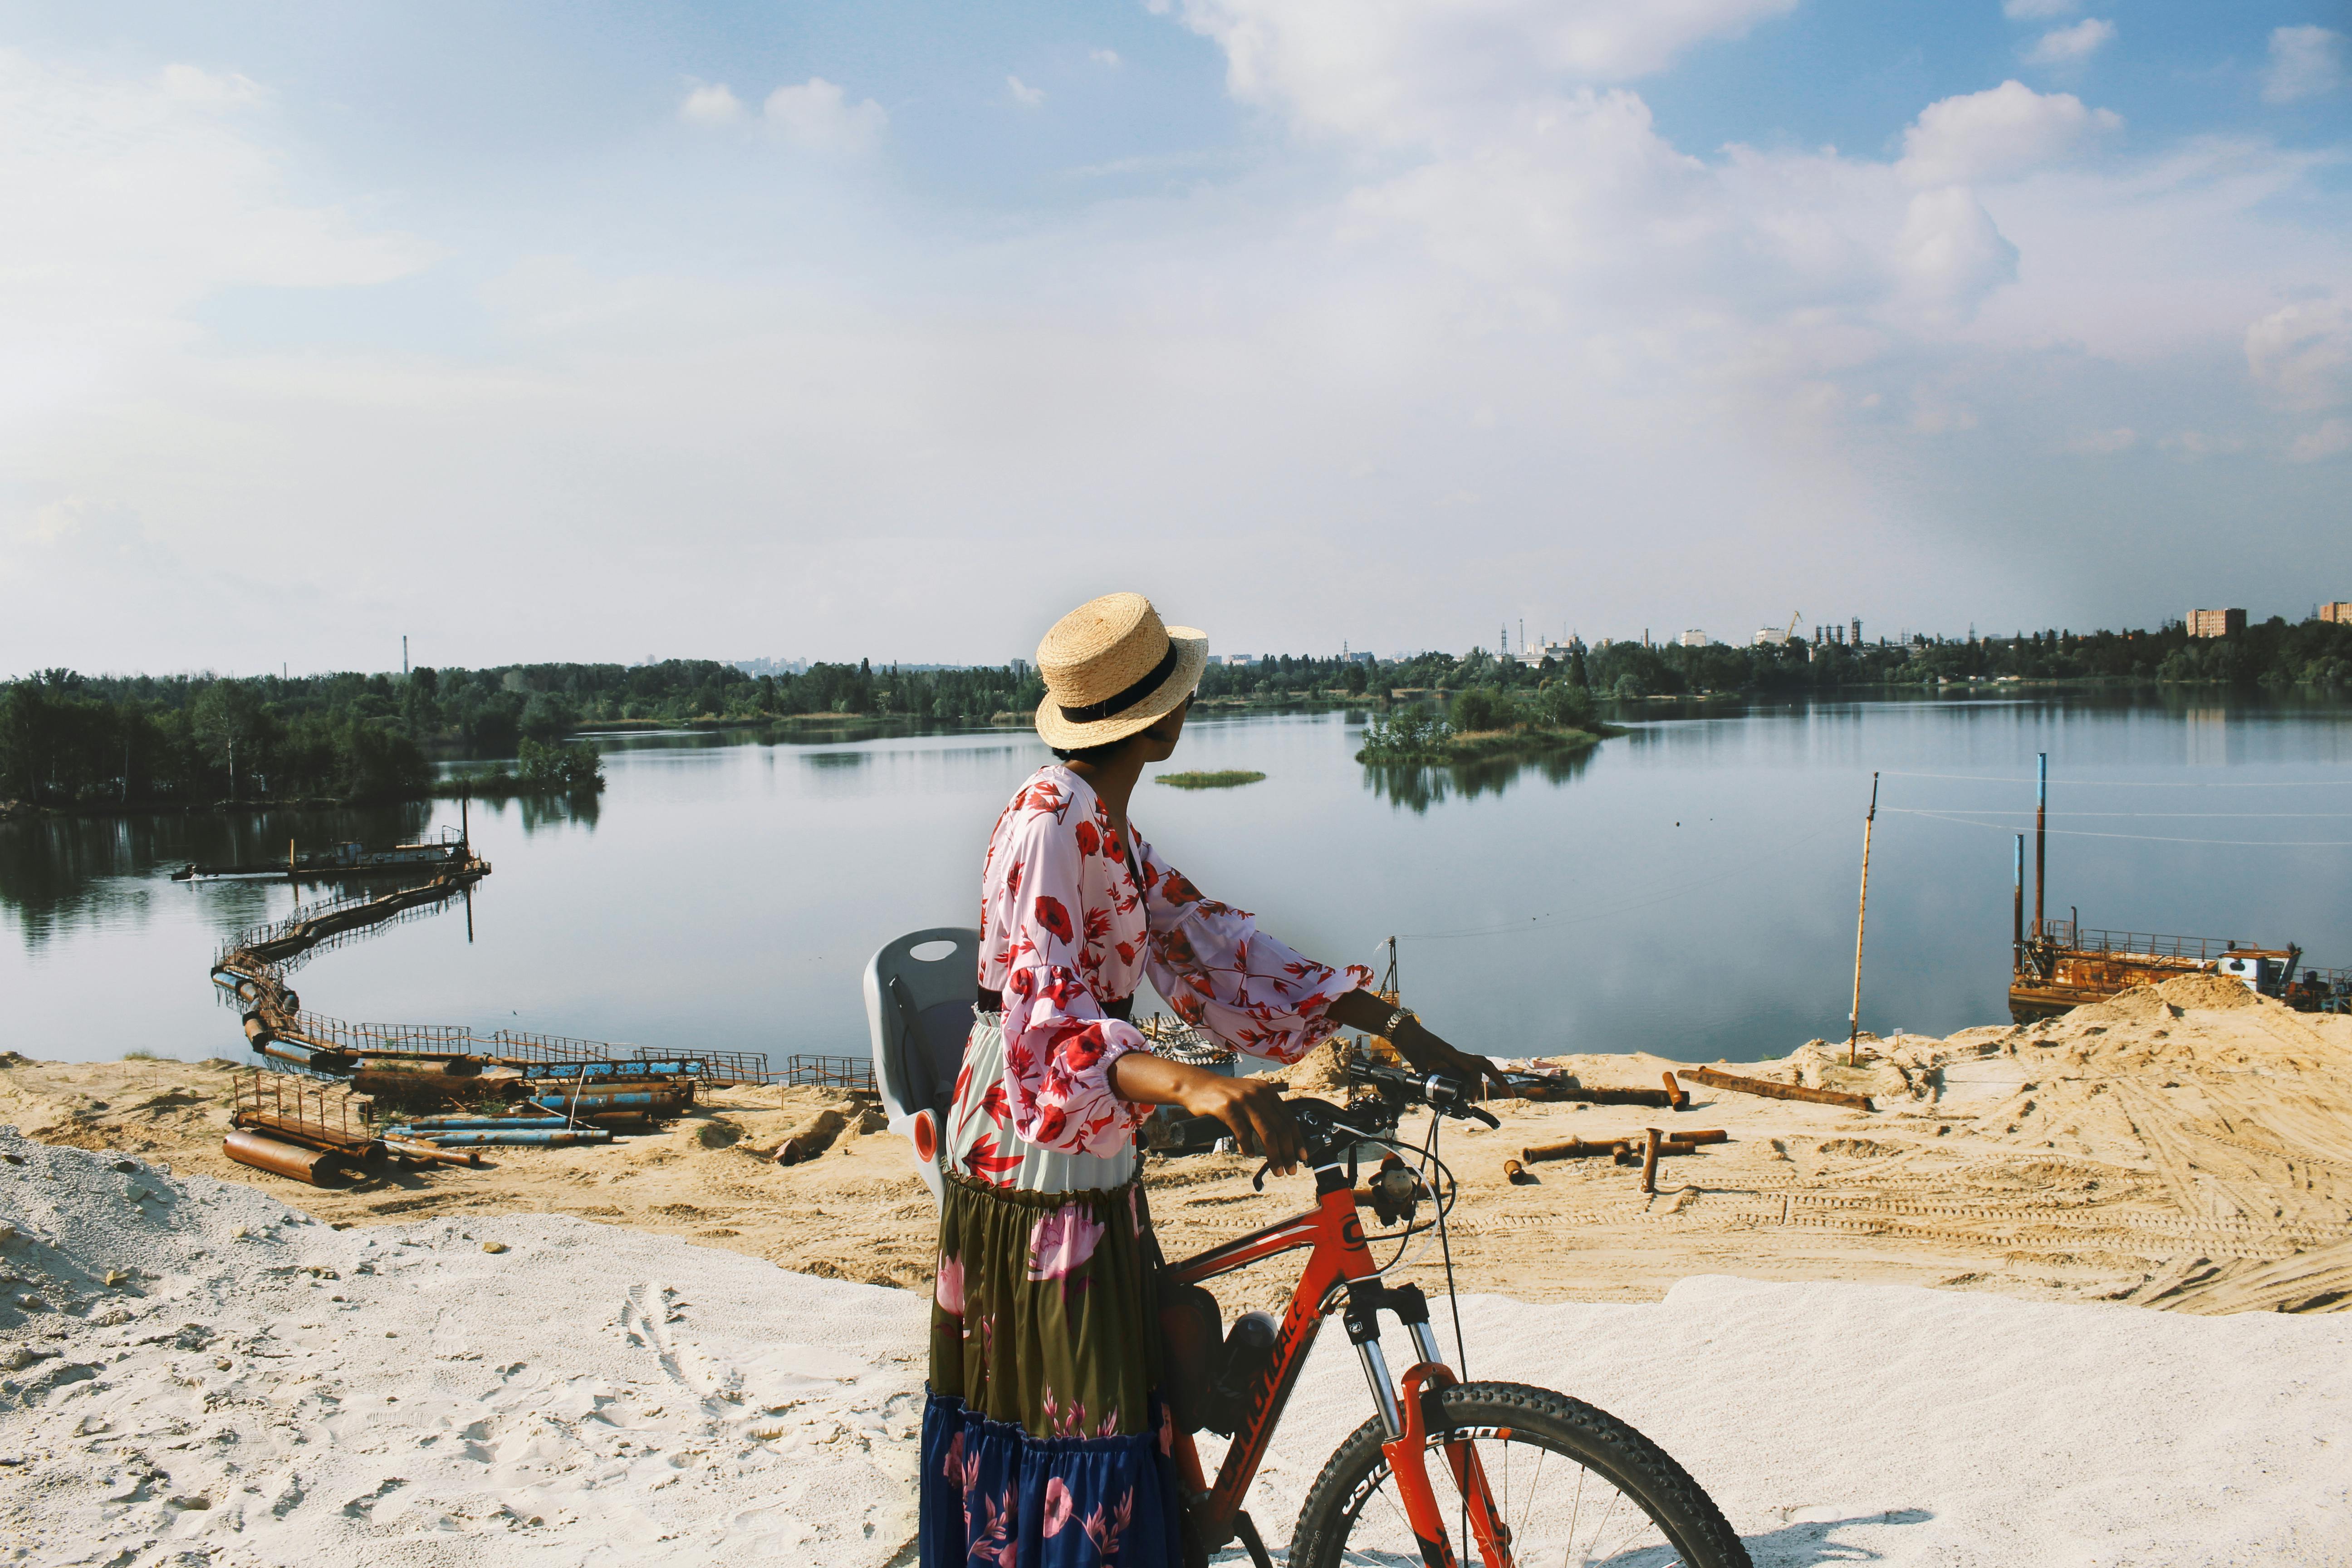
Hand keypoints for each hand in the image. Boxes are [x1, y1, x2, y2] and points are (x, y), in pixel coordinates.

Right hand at [1108, 1053, 1305, 1171]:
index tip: (1303, 1157)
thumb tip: (1283, 1136)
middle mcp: (1258, 1093)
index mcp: (1267, 1091)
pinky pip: (1242, 1132)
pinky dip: (1248, 1146)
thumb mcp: (1249, 1096)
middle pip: (1281, 1128)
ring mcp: (1243, 1100)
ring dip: (1274, 1155)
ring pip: (1267, 1133)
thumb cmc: (1224, 1096)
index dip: (1298, 1140)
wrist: (1196, 1086)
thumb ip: (1265, 1110)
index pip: (1289, 1119)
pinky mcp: (1227, 1108)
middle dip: (1288, 1152)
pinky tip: (1249, 1154)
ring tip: (1276, 1169)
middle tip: (1290, 1170)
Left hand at [1392, 1016, 1507, 1099]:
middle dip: (1498, 1078)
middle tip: (1509, 1093)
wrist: (1405, 1030)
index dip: (1475, 1086)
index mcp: (1452, 1054)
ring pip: (1480, 1066)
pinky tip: (1478, 1088)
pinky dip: (1477, 1078)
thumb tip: (1431, 1096)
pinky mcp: (1450, 1060)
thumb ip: (1425, 1077)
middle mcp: (1457, 1055)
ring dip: (1492, 1077)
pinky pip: (1469, 1069)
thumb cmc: (1412, 1042)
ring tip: (1504, 1090)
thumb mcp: (1416, 1061)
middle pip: (1485, 1065)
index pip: (1472, 1070)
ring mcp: (1455, 1057)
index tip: (1472, 1100)